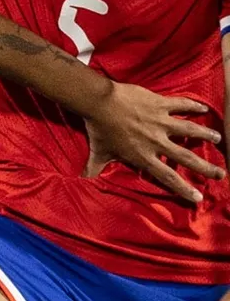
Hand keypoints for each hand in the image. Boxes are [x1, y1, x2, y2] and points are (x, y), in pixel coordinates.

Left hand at [81, 82, 224, 203]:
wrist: (100, 103)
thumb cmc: (99, 129)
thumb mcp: (98, 153)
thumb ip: (94, 168)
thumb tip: (83, 180)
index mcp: (144, 156)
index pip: (167, 177)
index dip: (184, 189)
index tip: (198, 197)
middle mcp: (157, 142)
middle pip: (187, 158)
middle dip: (206, 167)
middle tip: (221, 173)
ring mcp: (161, 122)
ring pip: (190, 130)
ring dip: (205, 134)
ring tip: (219, 138)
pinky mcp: (160, 104)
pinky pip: (180, 105)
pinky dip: (193, 106)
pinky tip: (204, 108)